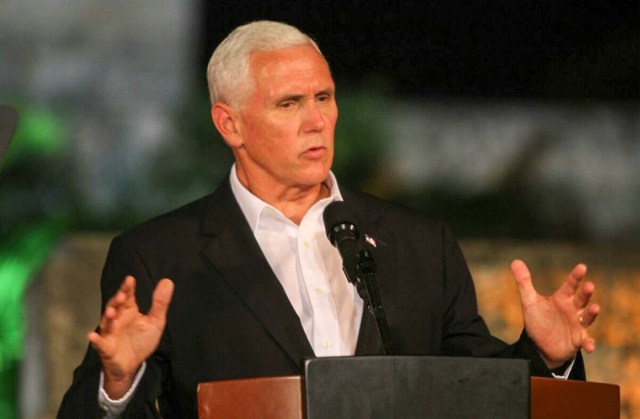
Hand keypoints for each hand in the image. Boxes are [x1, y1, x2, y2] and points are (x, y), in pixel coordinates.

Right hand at [88, 275, 173, 398]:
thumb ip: (160, 303)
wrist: (133, 365)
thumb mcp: (155, 322)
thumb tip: (168, 281)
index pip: (127, 297)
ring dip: (108, 317)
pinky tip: (92, 336)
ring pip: (107, 323)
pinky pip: (100, 344)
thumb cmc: (141, 340)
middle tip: (121, 295)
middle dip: (116, 301)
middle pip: (115, 307)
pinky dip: (96, 340)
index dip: (127, 288)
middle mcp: (118, 320)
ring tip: (111, 312)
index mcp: (129, 311)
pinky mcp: (106, 348)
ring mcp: (110, 333)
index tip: (130, 279)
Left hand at [511, 259, 599, 368]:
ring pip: (587, 318)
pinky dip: (589, 344)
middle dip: (586, 293)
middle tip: (590, 285)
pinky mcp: (578, 340)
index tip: (582, 267)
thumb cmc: (539, 320)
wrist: (541, 345)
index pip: (570, 285)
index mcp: (562, 299)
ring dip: (592, 313)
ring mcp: (578, 325)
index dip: (576, 276)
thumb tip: (515, 261)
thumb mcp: (530, 301)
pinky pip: (586, 342)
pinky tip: (590, 347)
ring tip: (595, 307)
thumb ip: (524, 282)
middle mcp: (573, 310)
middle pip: (581, 299)